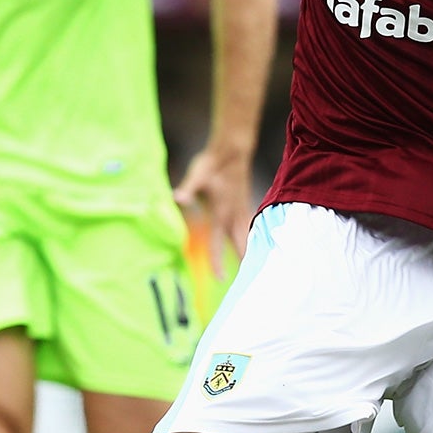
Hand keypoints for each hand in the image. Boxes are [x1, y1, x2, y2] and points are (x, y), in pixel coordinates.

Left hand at [173, 143, 255, 275]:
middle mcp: (233, 214)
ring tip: (255, 269)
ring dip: (250, 252)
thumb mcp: (197, 176)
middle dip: (243, 263)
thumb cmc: (211, 163)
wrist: (232, 150)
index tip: (220, 280)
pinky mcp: (243, 204)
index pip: (218, 244)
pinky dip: (253, 239)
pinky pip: (250, 228)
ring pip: (248, 237)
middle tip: (249, 282)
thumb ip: (188, 189)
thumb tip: (177, 198)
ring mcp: (241, 209)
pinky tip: (255, 244)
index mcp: (221, 213)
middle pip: (240, 245)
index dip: (218, 262)